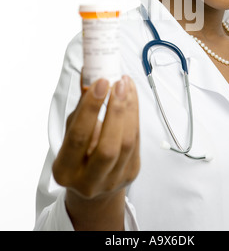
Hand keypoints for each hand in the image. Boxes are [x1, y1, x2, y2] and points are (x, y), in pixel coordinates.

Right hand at [52, 75, 139, 229]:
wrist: (93, 181)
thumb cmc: (79, 150)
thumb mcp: (72, 129)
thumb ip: (81, 105)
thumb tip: (89, 73)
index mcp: (65, 171)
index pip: (78, 137)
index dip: (91, 108)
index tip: (100, 82)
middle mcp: (89, 181)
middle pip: (108, 146)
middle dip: (116, 111)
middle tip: (118, 83)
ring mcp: (113, 180)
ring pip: (127, 143)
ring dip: (129, 109)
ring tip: (126, 85)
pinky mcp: (131, 172)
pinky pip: (136, 140)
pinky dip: (135, 114)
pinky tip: (131, 96)